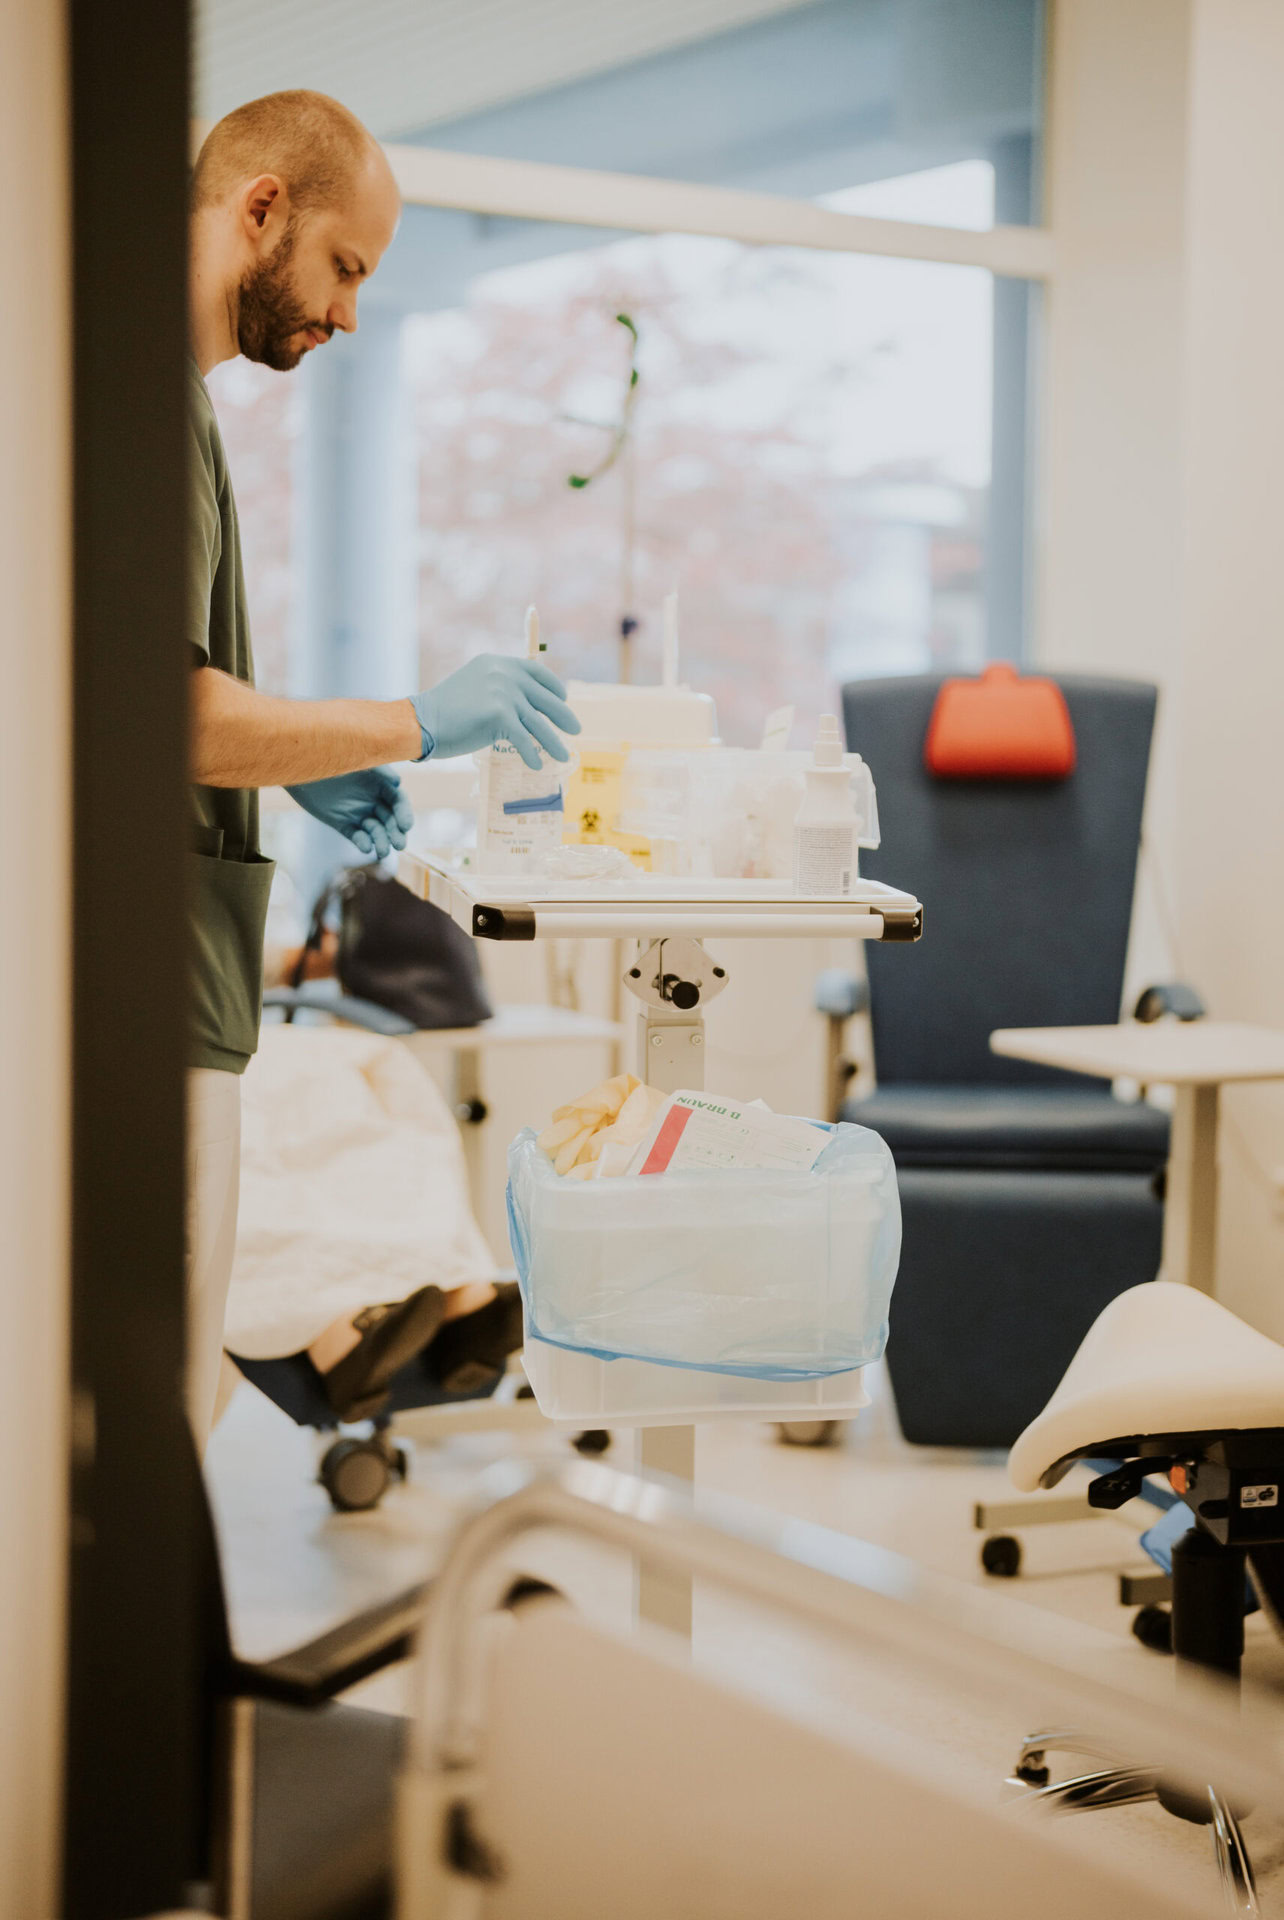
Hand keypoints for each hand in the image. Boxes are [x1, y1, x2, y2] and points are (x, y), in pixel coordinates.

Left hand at [286, 766, 413, 857]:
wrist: (300, 766)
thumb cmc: (330, 757)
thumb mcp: (355, 760)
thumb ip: (375, 769)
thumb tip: (398, 782)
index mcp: (380, 784)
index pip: (398, 801)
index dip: (404, 814)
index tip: (406, 826)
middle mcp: (372, 800)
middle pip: (390, 819)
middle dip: (396, 832)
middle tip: (399, 845)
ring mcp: (358, 812)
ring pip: (375, 831)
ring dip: (381, 841)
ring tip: (381, 852)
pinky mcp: (343, 823)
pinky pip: (356, 835)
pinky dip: (362, 842)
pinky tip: (366, 847)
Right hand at [411, 655, 580, 769]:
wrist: (422, 720)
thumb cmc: (446, 709)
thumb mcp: (477, 685)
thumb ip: (499, 686)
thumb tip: (527, 703)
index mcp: (499, 663)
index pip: (537, 671)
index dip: (554, 687)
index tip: (564, 699)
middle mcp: (504, 674)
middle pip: (544, 698)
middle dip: (563, 716)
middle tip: (576, 729)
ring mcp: (503, 694)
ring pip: (538, 723)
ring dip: (554, 742)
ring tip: (566, 755)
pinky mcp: (499, 715)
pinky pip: (523, 740)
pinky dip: (532, 754)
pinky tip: (538, 765)